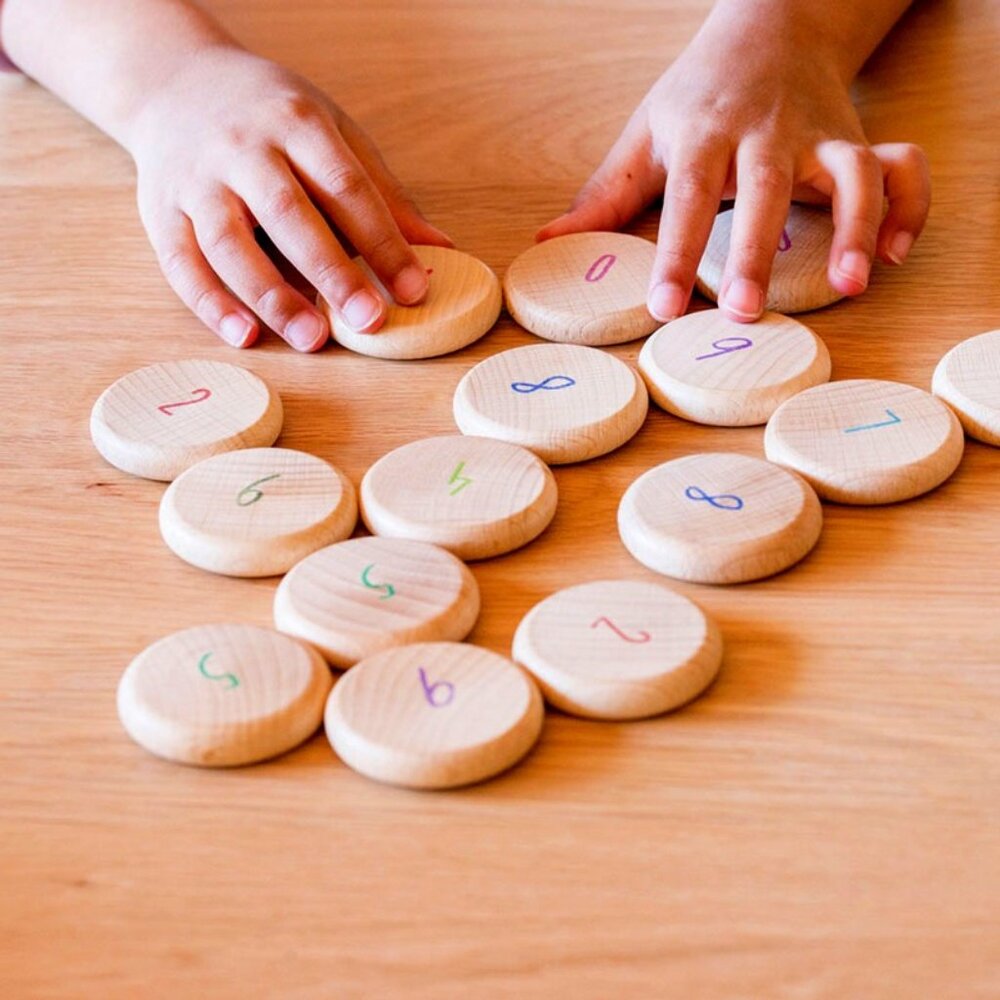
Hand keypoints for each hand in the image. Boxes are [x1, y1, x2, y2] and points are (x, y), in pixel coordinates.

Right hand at [128, 46, 449, 349]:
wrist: (174, 82)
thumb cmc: (271, 118)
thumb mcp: (332, 134)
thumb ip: (382, 194)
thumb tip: (440, 249)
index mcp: (296, 122)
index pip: (346, 186)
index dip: (383, 241)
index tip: (415, 289)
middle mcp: (242, 148)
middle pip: (289, 215)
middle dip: (332, 272)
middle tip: (370, 321)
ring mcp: (196, 180)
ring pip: (230, 243)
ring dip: (272, 296)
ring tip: (312, 339)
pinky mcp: (159, 211)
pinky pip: (181, 262)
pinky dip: (211, 304)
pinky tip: (245, 336)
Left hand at [537, 22, 929, 323]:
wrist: (771, 24)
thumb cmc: (699, 93)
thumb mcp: (646, 134)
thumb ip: (604, 194)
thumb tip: (546, 243)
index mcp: (704, 133)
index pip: (685, 197)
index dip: (675, 254)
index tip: (664, 308)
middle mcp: (764, 133)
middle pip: (764, 187)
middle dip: (755, 248)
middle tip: (745, 309)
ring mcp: (818, 134)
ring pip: (849, 173)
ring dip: (855, 228)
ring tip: (851, 285)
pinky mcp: (859, 138)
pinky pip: (900, 168)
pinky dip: (908, 208)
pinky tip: (896, 256)